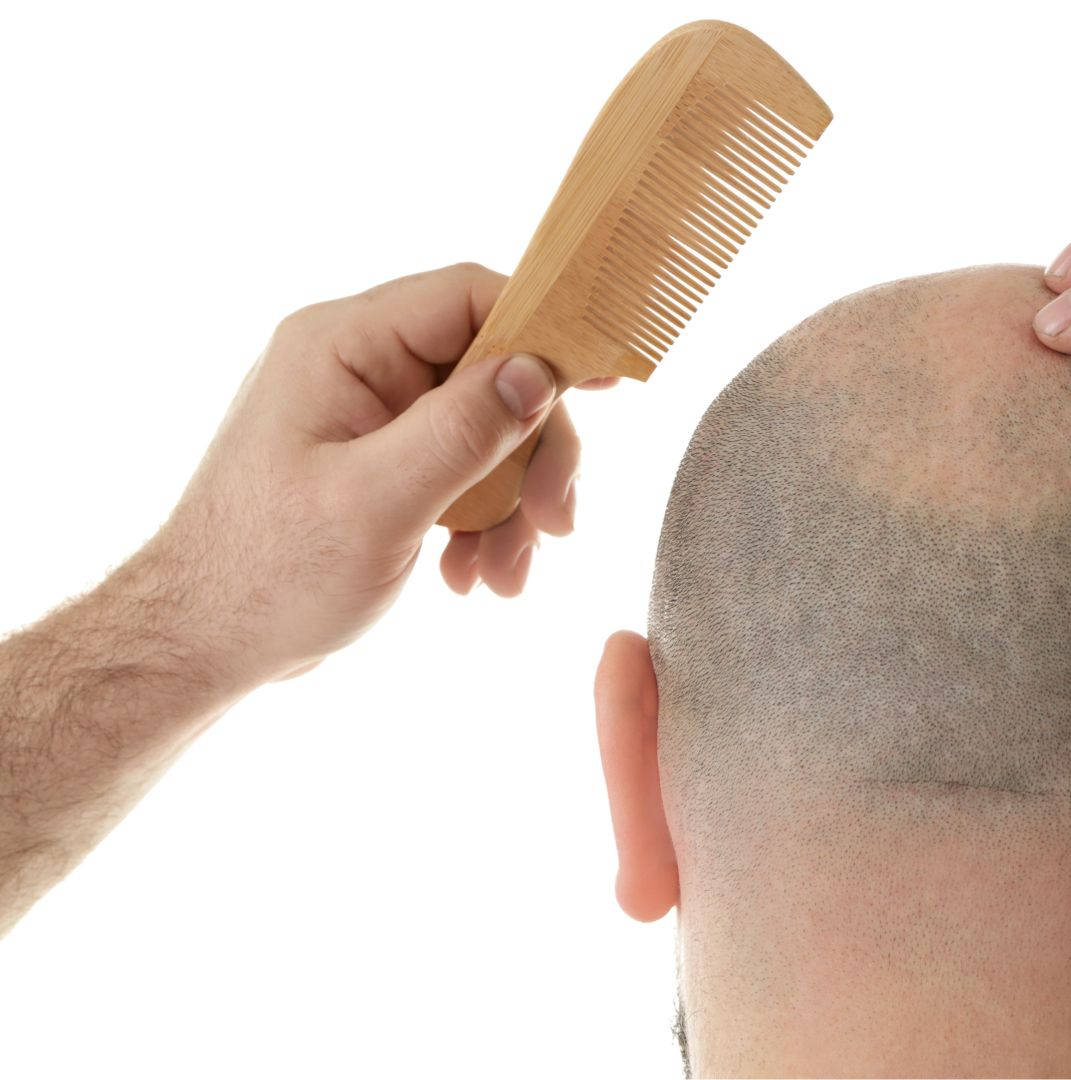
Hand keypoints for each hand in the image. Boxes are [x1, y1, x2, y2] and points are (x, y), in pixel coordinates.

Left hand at [150, 262, 608, 684]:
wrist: (204, 642)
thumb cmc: (267, 572)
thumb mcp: (376, 502)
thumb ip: (460, 431)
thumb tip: (538, 372)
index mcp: (342, 345)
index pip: (470, 297)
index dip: (546, 330)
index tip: (607, 379)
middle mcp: (359, 364)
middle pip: (494, 370)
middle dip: (534, 451)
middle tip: (555, 520)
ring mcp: (372, 413)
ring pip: (490, 428)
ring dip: (513, 503)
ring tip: (504, 573)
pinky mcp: (384, 459)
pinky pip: (465, 467)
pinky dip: (485, 522)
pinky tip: (475, 575)